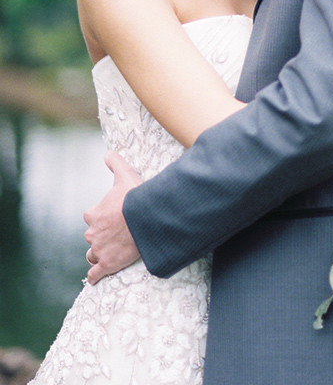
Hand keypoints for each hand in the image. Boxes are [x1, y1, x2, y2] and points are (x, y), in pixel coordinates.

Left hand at [84, 151, 141, 284]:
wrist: (144, 219)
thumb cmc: (134, 198)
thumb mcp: (125, 175)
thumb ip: (115, 163)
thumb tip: (108, 154)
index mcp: (93, 214)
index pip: (91, 218)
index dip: (101, 217)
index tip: (113, 217)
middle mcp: (92, 233)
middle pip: (92, 237)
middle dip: (101, 237)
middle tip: (117, 235)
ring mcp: (99, 250)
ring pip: (93, 255)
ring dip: (98, 255)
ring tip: (110, 253)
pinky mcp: (107, 264)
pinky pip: (95, 273)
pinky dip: (95, 275)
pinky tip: (97, 276)